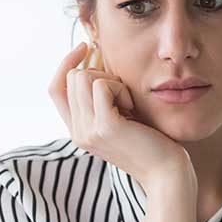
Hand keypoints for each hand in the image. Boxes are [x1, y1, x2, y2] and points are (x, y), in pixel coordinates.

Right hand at [47, 43, 193, 190]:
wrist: (166, 174)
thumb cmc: (151, 142)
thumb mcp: (120, 118)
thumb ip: (102, 99)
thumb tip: (94, 58)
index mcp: (78, 131)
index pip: (55, 89)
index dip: (66, 64)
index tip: (86, 48)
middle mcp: (78, 132)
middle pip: (71, 77)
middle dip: (100, 74)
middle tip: (124, 96)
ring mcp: (88, 131)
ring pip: (83, 77)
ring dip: (111, 81)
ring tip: (128, 103)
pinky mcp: (104, 127)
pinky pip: (102, 85)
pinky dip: (121, 88)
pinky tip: (133, 107)